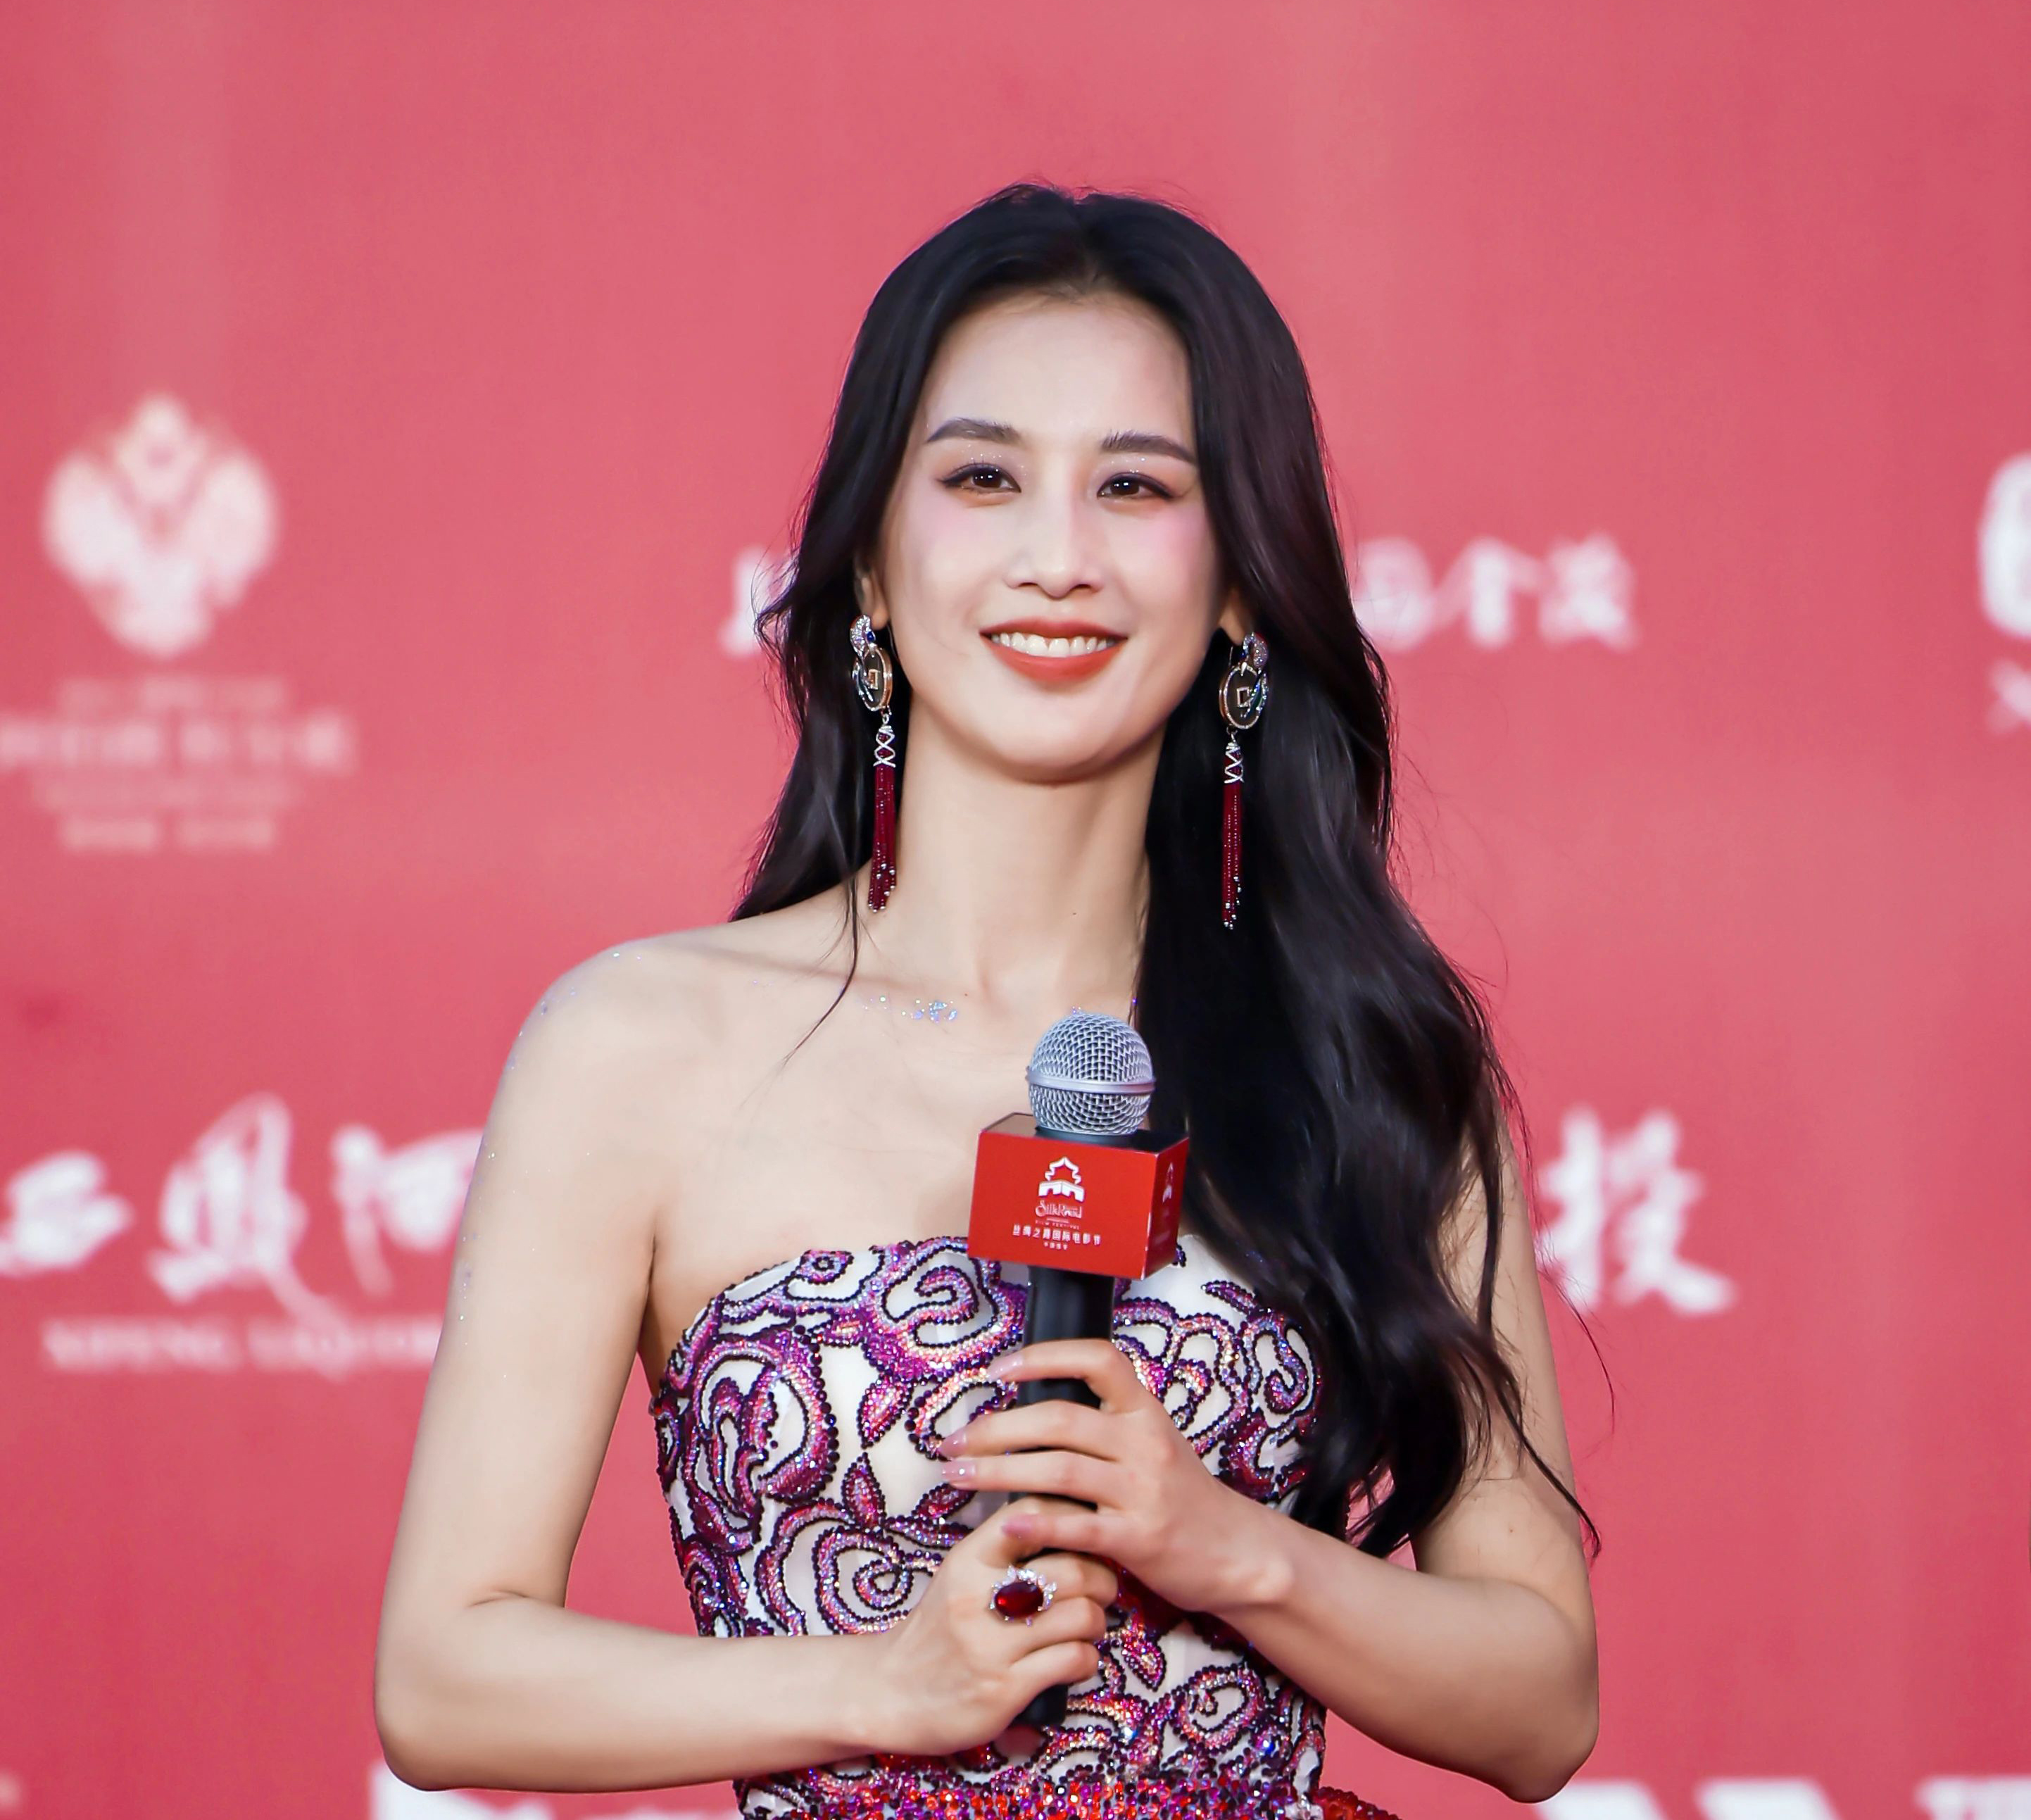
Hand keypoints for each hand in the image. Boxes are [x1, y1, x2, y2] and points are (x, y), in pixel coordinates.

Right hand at [858, 1495, 1117, 1757]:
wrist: (889, 1693)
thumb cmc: (937, 1630)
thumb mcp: (958, 1577)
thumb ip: (1002, 1551)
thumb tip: (1064, 1522)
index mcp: (968, 1560)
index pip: (1032, 1514)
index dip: (1073, 1514)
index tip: (1089, 1529)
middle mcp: (978, 1597)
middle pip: (1071, 1569)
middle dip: (1102, 1579)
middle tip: (1103, 1589)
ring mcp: (991, 1645)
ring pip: (1080, 1615)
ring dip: (1096, 1621)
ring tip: (1089, 1626)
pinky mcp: (1004, 1689)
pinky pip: (1072, 1660)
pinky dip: (1086, 1659)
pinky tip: (1075, 1659)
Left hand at [936, 1339, 1271, 1619]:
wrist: (1236, 1552)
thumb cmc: (1181, 1496)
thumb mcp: (1151, 1445)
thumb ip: (1103, 1427)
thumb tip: (1028, 1412)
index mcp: (1145, 1411)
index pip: (1098, 1359)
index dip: (1044, 1356)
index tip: (998, 1370)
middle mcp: (1145, 1442)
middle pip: (1060, 1419)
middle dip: (996, 1427)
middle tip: (953, 1440)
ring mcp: (1143, 1491)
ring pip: (1059, 1469)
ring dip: (999, 1470)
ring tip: (958, 1475)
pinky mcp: (1140, 1539)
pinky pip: (1080, 1527)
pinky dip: (1038, 1522)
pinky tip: (1006, 1522)